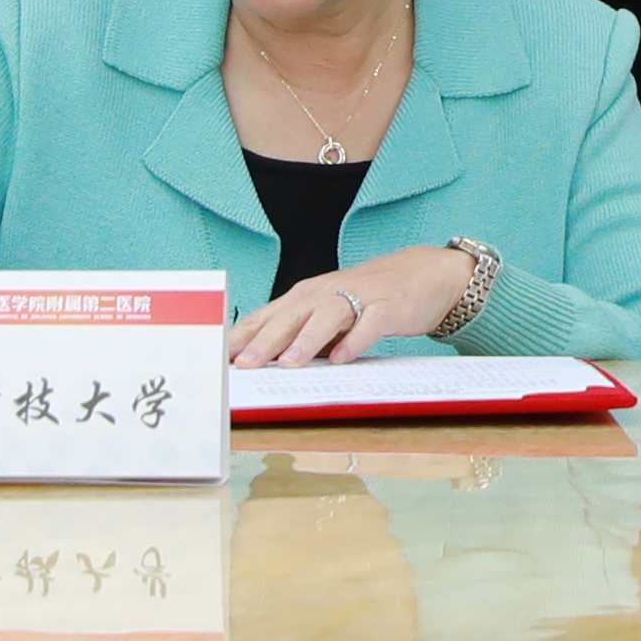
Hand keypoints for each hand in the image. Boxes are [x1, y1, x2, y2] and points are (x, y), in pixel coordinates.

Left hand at [235, 244, 483, 366]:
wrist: (423, 274)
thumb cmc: (366, 298)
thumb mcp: (326, 312)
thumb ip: (297, 332)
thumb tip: (259, 362)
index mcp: (306, 296)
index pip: (267, 316)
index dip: (242, 336)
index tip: (218, 356)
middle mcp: (326, 293)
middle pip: (290, 316)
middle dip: (264, 341)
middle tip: (243, 365)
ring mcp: (358, 297)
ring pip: (326, 317)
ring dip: (305, 340)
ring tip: (287, 364)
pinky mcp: (388, 306)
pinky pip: (369, 324)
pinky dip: (355, 340)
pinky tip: (342, 359)